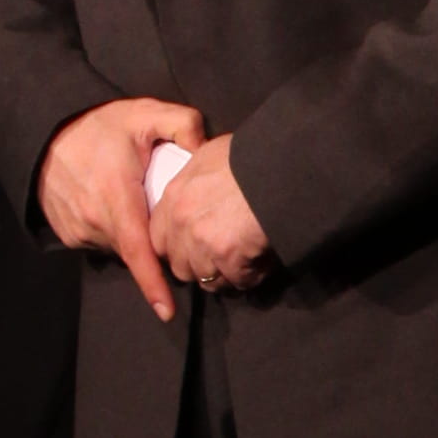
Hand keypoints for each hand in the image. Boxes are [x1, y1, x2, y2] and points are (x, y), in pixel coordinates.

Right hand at [35, 95, 205, 322]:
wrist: (44, 131)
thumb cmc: (97, 125)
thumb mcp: (143, 113)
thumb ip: (182, 123)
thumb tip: (205, 148)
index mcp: (117, 196)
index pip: (139, 251)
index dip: (153, 284)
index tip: (167, 312)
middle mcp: (94, 220)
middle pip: (135, 250)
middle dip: (153, 245)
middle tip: (159, 211)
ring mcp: (77, 230)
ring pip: (118, 248)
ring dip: (131, 235)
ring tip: (133, 200)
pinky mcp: (67, 234)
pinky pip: (100, 243)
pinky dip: (112, 232)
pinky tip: (112, 203)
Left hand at [149, 132, 273, 298]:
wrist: (279, 166)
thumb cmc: (250, 155)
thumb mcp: (211, 156)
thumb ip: (197, 181)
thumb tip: (203, 191)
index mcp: (174, 196)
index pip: (159, 239)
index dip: (178, 248)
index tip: (196, 248)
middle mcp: (182, 222)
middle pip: (180, 266)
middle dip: (200, 267)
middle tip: (223, 260)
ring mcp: (203, 242)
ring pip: (207, 279)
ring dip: (227, 275)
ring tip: (246, 263)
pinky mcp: (228, 257)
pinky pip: (237, 281)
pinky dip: (251, 276)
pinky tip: (262, 262)